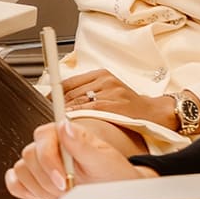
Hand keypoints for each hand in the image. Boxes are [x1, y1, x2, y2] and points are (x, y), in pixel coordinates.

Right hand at [4, 120, 150, 198]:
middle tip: (69, 190)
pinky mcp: (33, 180)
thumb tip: (64, 125)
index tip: (63, 180)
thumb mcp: (104, 160)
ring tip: (63, 194)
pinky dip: (24, 191)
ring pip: (21, 172)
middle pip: (29, 157)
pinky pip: (14, 183)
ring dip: (41, 189)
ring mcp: (39, 163)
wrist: (115, 196)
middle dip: (48, 180)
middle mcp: (49, 145)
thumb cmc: (114, 176)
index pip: (42, 138)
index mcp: (64, 134)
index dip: (49, 161)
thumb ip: (82, 143)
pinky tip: (41, 195)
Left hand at [60, 70, 174, 127]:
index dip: (53, 94)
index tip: (45, 103)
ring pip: (79, 101)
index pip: (68, 83)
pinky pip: (90, 110)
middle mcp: (105, 80)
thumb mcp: (107, 91)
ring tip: (57, 123)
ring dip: (65, 113)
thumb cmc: (128, 106)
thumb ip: (86, 93)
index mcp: (101, 74)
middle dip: (58, 106)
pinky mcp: (116, 104)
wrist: (154, 113)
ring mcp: (111, 91)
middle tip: (49, 117)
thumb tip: (58, 101)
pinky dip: (78, 117)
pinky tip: (72, 124)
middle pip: (71, 93)